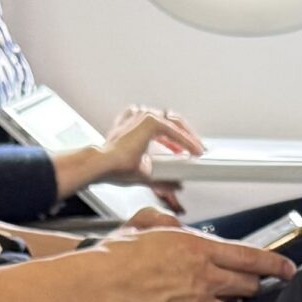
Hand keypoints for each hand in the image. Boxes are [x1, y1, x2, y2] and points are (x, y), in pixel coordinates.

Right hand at [51, 109, 204, 200]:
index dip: (179, 139)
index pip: (163, 127)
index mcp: (135, 124)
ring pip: (176, 123)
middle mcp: (139, 116)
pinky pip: (175, 131)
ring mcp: (144, 116)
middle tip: (198, 150)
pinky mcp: (150, 122)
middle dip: (188, 136)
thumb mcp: (144, 173)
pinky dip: (187, 141)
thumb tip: (176, 184)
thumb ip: (161, 178)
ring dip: (189, 137)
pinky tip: (194, 151)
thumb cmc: (114, 168)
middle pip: (172, 121)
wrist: (102, 166)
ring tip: (199, 150)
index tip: (189, 150)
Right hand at [91, 223, 294, 301]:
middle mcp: (207, 281)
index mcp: (200, 251)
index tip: (286, 268)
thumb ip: (166, 222)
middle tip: (242, 287)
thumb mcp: (143, 225)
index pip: (253, 257)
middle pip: (251, 287)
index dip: (276, 264)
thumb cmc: (116, 258)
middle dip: (250, 287)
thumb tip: (174, 225)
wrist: (101, 288)